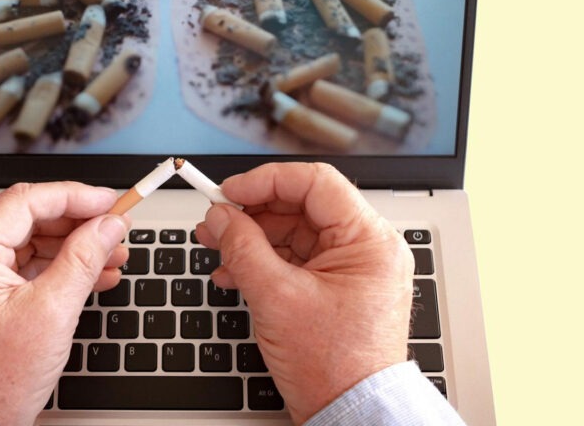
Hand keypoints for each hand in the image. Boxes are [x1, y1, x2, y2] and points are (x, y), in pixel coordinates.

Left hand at [0, 182, 129, 425]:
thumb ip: (83, 259)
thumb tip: (108, 226)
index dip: (75, 197)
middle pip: (27, 219)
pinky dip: (56, 268)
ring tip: (113, 257)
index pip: (25, 201)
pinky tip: (91, 276)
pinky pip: (21, 267)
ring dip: (73, 247)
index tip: (110, 202)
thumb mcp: (52, 313)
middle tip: (116, 230)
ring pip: (28, 242)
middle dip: (78, 225)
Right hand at [195, 163, 413, 423]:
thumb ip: (243, 248)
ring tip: (216, 248)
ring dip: (251, 239)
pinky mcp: (336, 288)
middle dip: (252, 213)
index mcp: (369, 241)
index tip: (229, 191)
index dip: (265, 181)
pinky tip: (233, 274)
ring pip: (294, 233)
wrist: (350, 414)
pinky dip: (263, 262)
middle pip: (301, 207)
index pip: (315, 183)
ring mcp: (351, 269)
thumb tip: (221, 216)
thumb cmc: (335, 367)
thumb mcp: (277, 298)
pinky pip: (296, 260)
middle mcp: (367, 248)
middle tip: (214, 221)